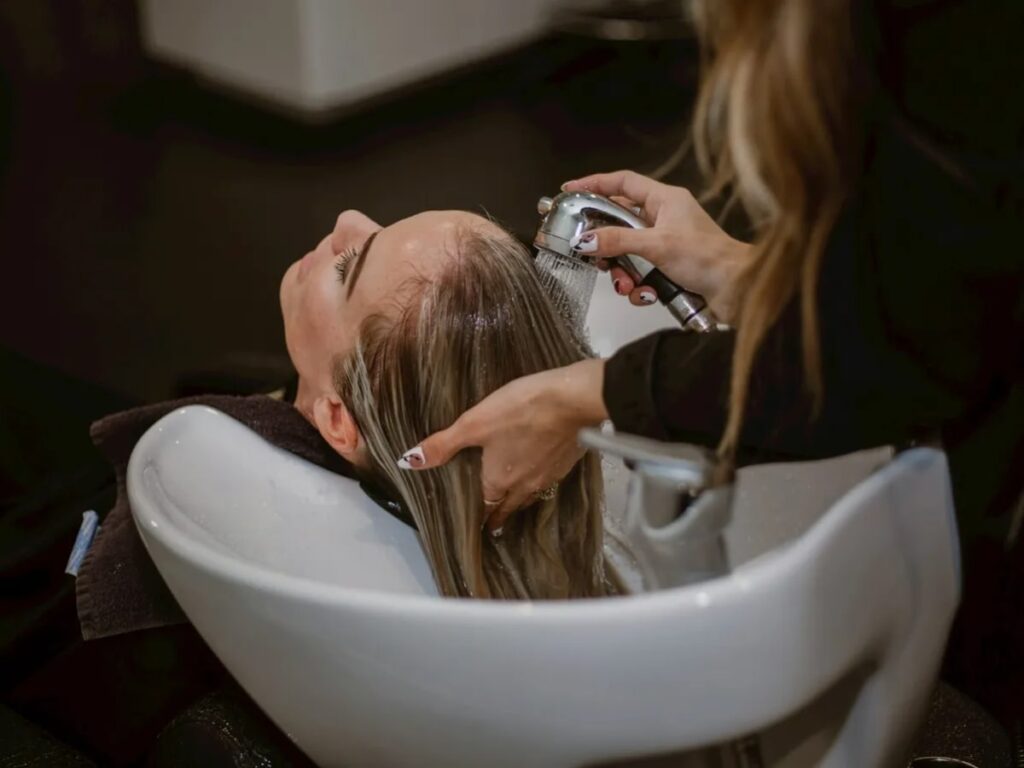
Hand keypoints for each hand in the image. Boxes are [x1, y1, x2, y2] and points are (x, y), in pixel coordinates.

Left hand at [396, 359, 607, 528]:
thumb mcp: (474, 423)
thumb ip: (443, 444)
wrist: (573, 400)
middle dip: (498, 514)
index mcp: (498, 481)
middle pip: (508, 507)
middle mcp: (524, 486)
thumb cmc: (521, 410)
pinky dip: (539, 480)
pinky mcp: (566, 463)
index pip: (486, 509)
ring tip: (511, 500)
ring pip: (529, 496)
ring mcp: (548, 476)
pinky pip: (548, 480)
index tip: (475, 526)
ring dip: (519, 500)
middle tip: (491, 520)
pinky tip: (539, 469)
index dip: (480, 518)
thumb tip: (409, 462)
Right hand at [563, 170, 749, 322]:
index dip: (596, 184)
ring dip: (623, 273)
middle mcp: (665, 218)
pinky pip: (640, 274)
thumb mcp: (657, 245)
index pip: (623, 182)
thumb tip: (586, 240)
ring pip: (627, 254)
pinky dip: (639, 287)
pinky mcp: (668, 267)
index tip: (571, 190)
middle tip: (594, 256)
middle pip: (619, 223)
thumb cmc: (710, 258)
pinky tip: (647, 295)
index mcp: (665, 200)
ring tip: (627, 285)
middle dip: (607, 246)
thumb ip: (618, 241)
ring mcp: (666, 244)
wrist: (736, 289)